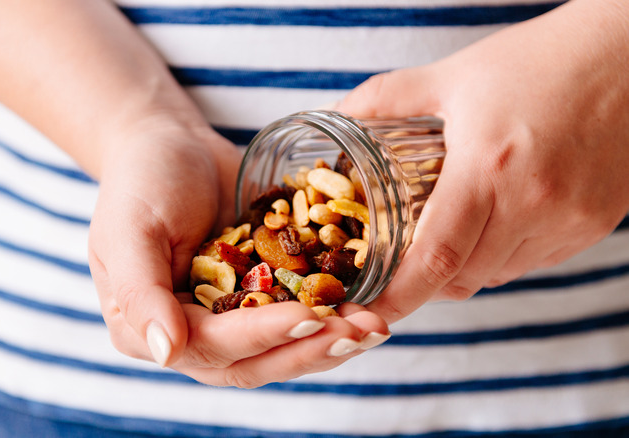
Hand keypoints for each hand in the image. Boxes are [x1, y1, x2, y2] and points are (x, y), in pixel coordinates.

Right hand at [88, 117, 389, 386]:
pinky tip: (369, 304)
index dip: (262, 337)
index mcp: (148, 330)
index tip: (309, 317)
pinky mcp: (261, 295)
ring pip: (282, 348)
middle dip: (308, 350)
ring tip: (374, 326)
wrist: (171, 145)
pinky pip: (298, 313)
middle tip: (358, 332)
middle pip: (254, 362)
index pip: (211, 348)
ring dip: (329, 341)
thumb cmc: (141, 181)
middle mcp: (191, 335)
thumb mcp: (129, 229)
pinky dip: (333, 313)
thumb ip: (139, 293)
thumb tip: (167, 353)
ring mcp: (229, 318)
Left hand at [335, 0, 628, 323]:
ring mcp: (570, 218)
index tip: (370, 308)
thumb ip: (388, 97)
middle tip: (400, 266)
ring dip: (465, 268)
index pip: (435, 258)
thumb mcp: (454, 76)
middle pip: (463, 277)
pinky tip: (496, 223)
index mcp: (488, 167)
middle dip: (425, 283)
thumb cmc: (539, 60)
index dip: (398, 295)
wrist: (628, 52)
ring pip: (499, 274)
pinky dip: (506, 256)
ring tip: (450, 236)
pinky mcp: (596, 223)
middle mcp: (533, 202)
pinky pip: (536, 262)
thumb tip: (339, 113)